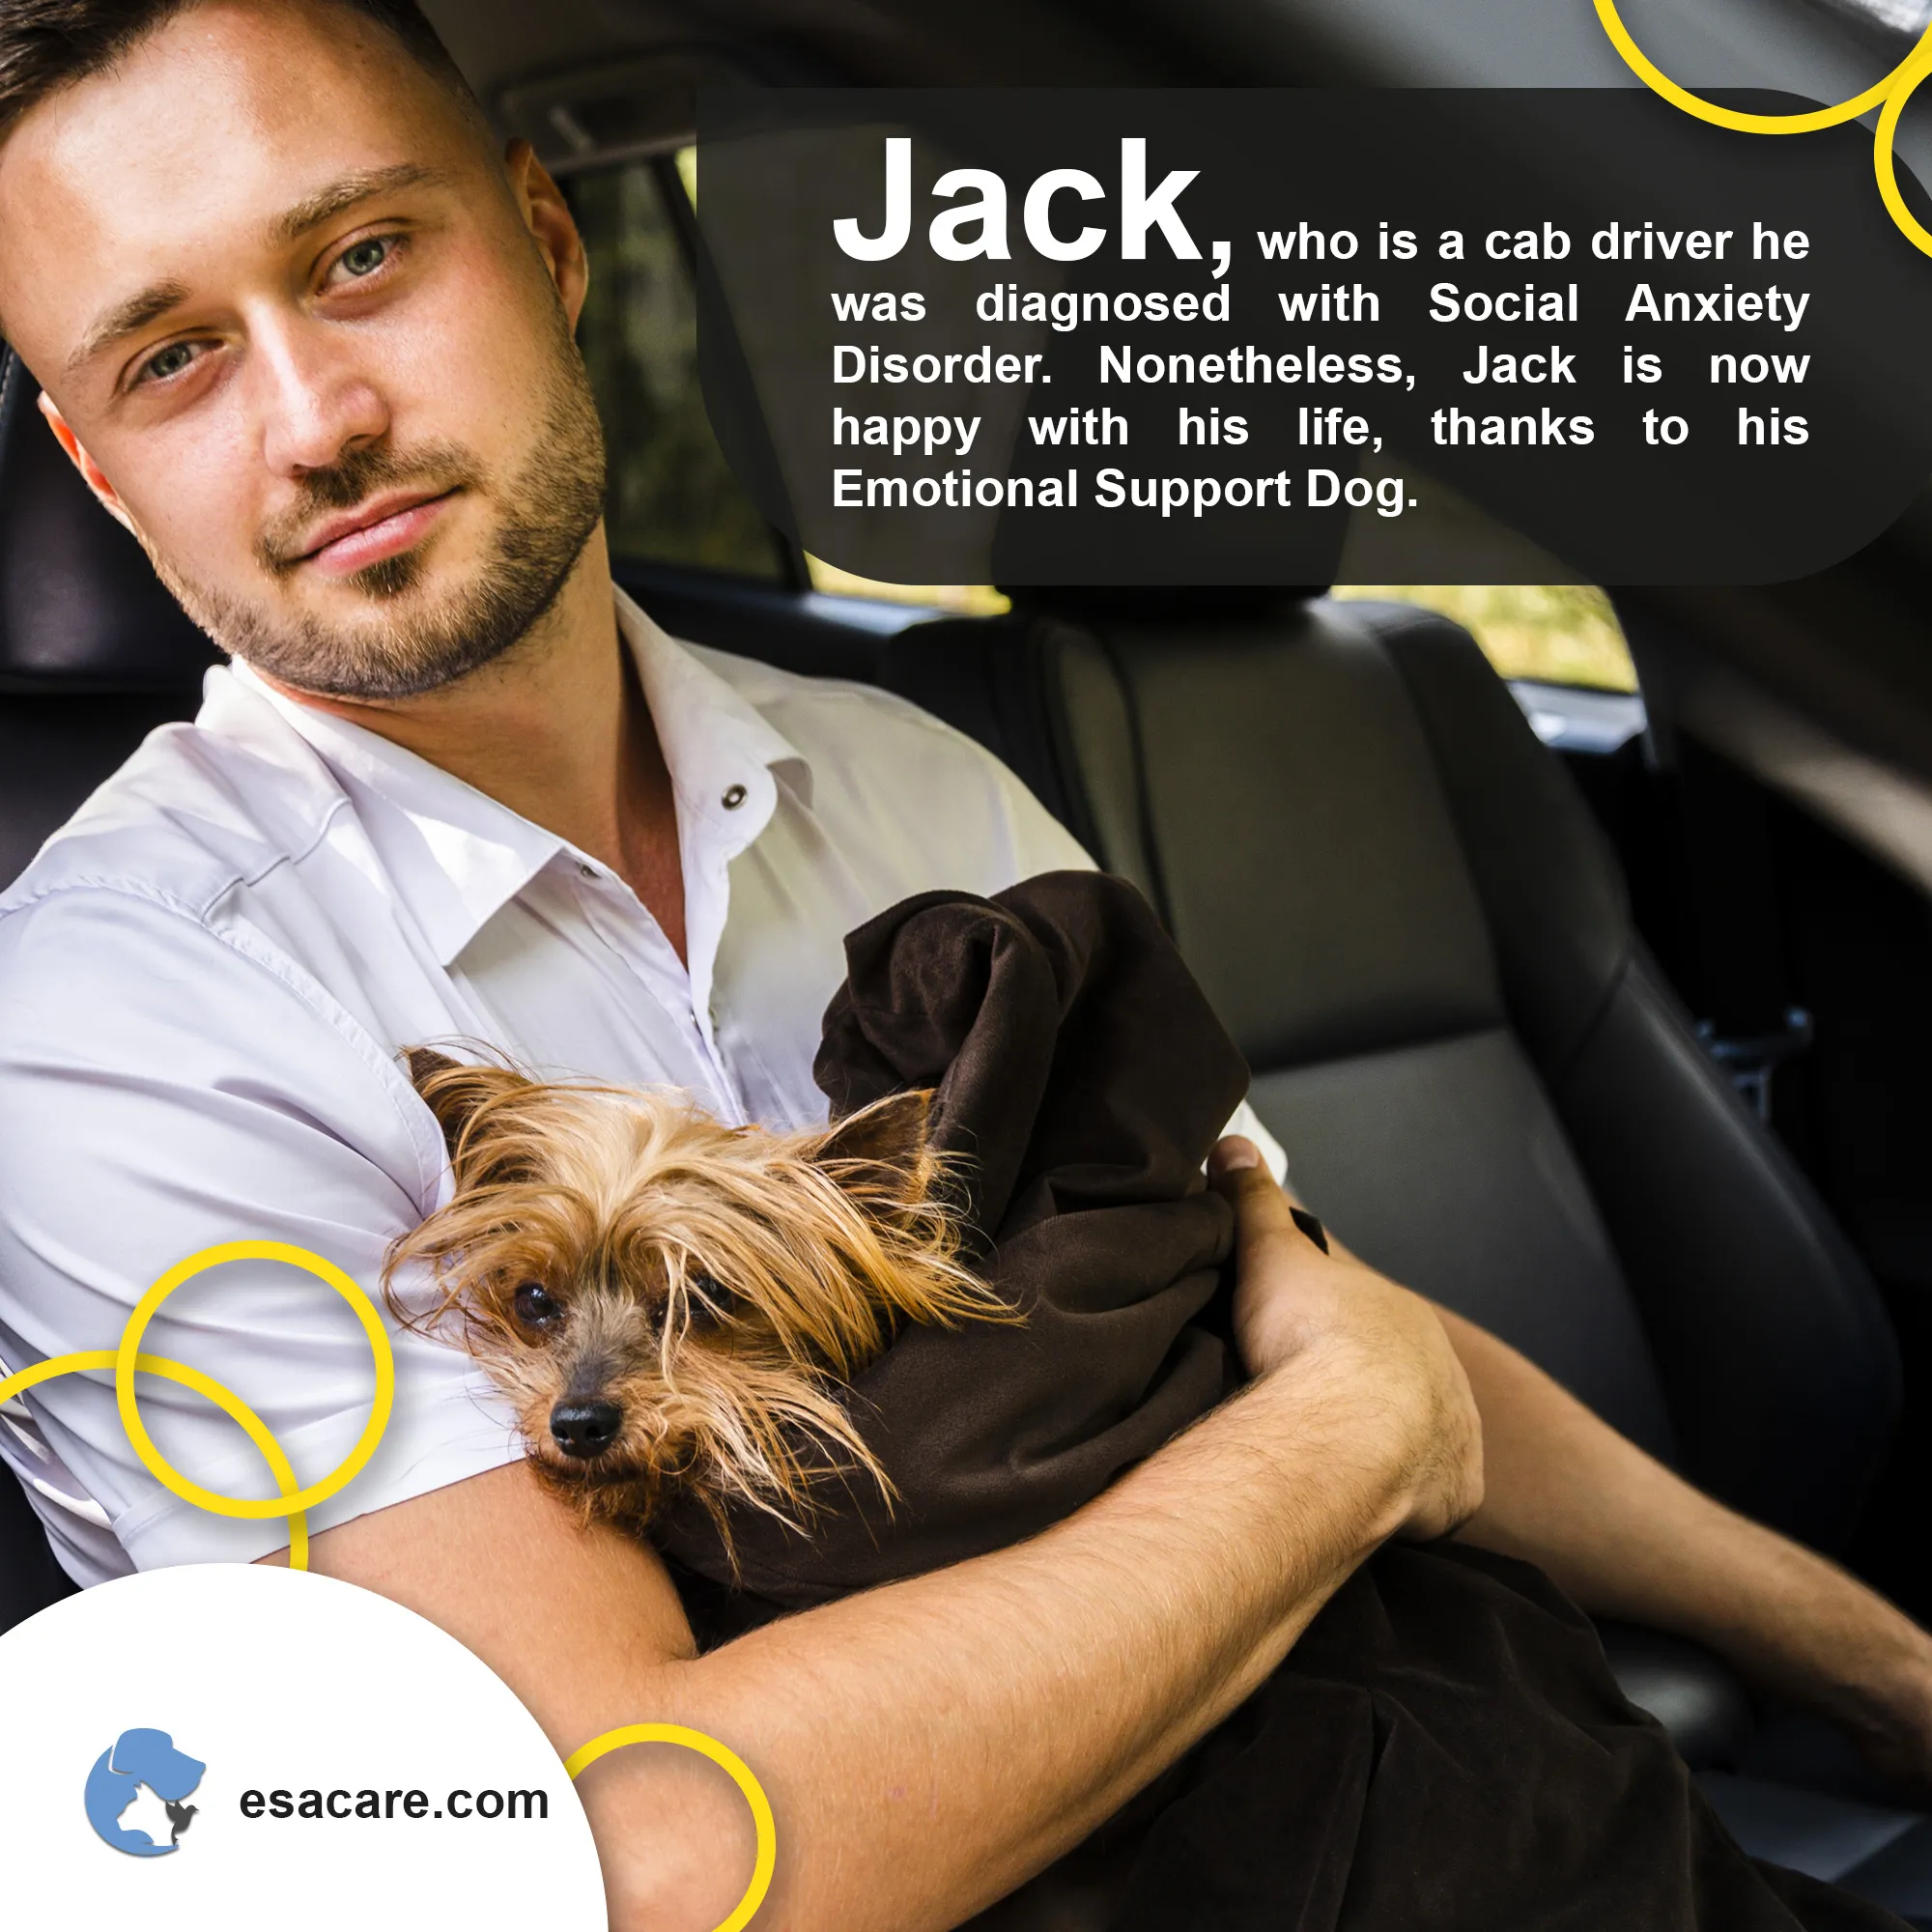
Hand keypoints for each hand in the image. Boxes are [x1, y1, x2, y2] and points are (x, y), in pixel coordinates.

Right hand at [1209, 1137, 1483, 1541]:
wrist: (1348, 1431)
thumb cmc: (1311, 1337)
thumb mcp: (1270, 1251)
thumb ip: (1252, 1199)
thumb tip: (1233, 1145)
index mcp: (1405, 1315)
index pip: (1366, 1317)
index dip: (1328, 1328)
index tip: (1291, 1342)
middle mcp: (1444, 1372)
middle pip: (1396, 1380)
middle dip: (1357, 1391)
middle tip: (1300, 1405)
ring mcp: (1456, 1437)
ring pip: (1417, 1439)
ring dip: (1380, 1447)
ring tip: (1323, 1458)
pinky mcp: (1453, 1495)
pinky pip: (1430, 1497)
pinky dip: (1400, 1501)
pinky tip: (1358, 1500)